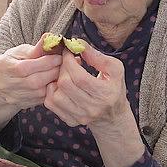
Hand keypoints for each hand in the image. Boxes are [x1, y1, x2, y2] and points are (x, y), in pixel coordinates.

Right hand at [0, 35, 61, 128]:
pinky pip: (42, 99)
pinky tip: (56, 81)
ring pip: (40, 91)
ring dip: (54, 81)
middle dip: (53, 71)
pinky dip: (52, 90)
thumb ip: (35, 48)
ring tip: (61, 72)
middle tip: (64, 64)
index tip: (59, 56)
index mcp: (5, 67)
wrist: (2, 86)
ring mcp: (17, 97)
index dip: (45, 62)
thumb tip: (49, 37)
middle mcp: (8, 84)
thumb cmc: (12, 64)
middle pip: (35, 81)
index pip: (26, 67)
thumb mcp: (19, 52)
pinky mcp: (26, 104)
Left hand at [44, 44, 144, 166]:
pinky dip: (51, 92)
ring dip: (56, 81)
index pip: (80, 77)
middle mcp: (92, 108)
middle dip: (62, 68)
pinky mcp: (71, 121)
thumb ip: (97, 56)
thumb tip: (78, 45)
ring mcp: (80, 116)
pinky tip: (60, 86)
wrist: (112, 115)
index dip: (69, 61)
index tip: (68, 51)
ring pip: (56, 95)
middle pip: (65, 85)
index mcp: (105, 94)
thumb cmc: (113, 87)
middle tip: (67, 62)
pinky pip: (51, 104)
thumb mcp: (114, 69)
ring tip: (65, 75)